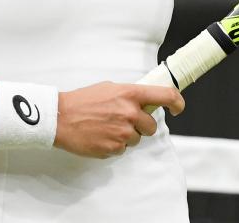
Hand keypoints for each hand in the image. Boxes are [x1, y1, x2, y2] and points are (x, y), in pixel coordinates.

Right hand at [54, 82, 184, 158]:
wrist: (60, 118)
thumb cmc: (83, 101)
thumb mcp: (110, 88)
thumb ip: (130, 95)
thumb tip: (145, 101)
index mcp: (130, 94)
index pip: (165, 96)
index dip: (177, 102)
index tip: (178, 108)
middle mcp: (130, 112)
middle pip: (151, 125)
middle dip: (141, 125)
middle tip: (123, 120)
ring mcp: (122, 132)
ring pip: (137, 138)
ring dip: (126, 135)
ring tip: (107, 127)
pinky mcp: (114, 148)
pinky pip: (123, 149)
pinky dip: (114, 145)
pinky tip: (101, 136)